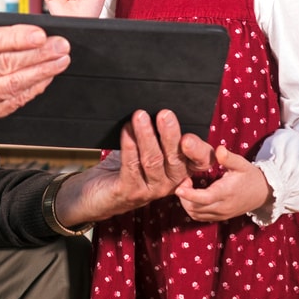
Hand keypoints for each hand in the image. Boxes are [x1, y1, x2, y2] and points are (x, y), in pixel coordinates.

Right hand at [0, 0, 70, 181]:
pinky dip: (29, 92)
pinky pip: (7, 104)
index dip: (16, 38)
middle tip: (62, 45)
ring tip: (60, 61)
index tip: (41, 33)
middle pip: (3, 63)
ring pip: (10, 85)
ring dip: (41, 73)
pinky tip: (43, 81)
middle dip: (38, 54)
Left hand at [53, 110, 211, 225]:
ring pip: (152, 161)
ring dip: (146, 137)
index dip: (199, 151)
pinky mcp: (130, 192)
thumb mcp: (147, 147)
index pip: (200, 162)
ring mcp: (151, 190)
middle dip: (170, 135)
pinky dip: (129, 147)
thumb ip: (159, 131)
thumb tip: (161, 106)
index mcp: (180, 170)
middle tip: (165, 114)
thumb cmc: (126, 165)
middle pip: (175, 159)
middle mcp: (170, 182)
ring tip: (140, 117)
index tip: (189, 137)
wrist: (98, 191)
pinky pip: (131, 167)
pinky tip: (126, 132)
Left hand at [174, 145, 272, 222]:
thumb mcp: (241, 164)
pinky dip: (192, 208)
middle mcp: (222, 207)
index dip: (189, 194)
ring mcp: (221, 214)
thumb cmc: (250, 176)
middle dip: (184, 196)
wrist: (263, 193)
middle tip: (185, 181)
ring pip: (195, 214)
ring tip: (187, 188)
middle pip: (195, 208)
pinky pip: (200, 217)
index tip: (179, 187)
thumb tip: (219, 149)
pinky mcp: (220, 217)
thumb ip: (228, 158)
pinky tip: (192, 196)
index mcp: (226, 193)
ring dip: (186, 203)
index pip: (204, 198)